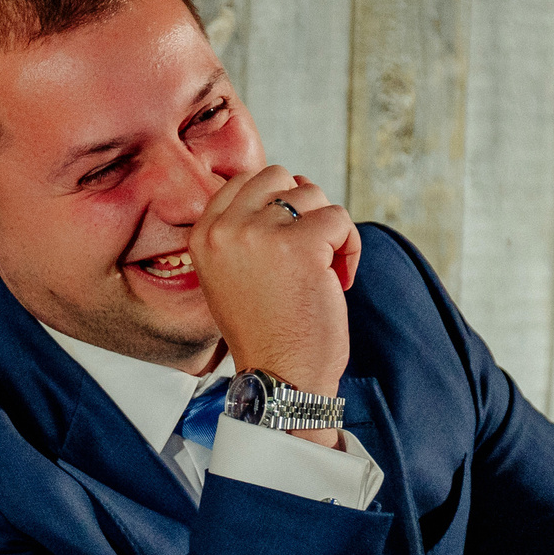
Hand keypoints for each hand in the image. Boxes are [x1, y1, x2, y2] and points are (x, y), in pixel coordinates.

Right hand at [187, 166, 361, 416]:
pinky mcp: (302, 246)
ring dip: (329, 229)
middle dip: (303, 208)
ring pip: (313, 195)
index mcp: (204, 236)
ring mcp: (262, 234)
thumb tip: (287, 187)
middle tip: (309, 251)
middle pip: (280, 177)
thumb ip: (243, 231)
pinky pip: (340, 218)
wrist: (279, 377)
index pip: (244, 180)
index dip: (276, 200)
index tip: (288, 237)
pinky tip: (339, 280)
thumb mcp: (230, 274)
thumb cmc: (264, 330)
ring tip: (324, 270)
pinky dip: (350, 247)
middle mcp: (226, 230)